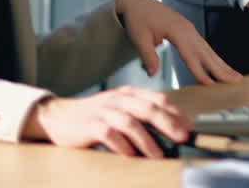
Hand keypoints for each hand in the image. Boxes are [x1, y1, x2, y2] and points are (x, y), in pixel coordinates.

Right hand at [21, 87, 189, 156]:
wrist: (58, 116)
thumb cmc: (94, 116)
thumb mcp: (119, 108)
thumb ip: (140, 115)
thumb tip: (170, 131)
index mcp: (128, 93)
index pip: (158, 98)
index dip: (176, 112)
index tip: (190, 127)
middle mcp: (117, 99)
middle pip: (148, 108)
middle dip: (168, 123)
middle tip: (183, 137)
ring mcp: (103, 111)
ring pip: (130, 122)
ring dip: (147, 140)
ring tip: (159, 154)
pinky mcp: (90, 125)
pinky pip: (109, 135)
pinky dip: (122, 146)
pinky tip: (130, 155)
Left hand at [116, 0, 241, 84]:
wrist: (137, 3)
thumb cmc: (137, 19)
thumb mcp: (138, 37)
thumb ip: (148, 56)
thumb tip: (153, 74)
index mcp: (176, 30)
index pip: (190, 55)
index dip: (200, 71)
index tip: (211, 84)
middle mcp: (187, 29)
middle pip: (206, 52)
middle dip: (222, 68)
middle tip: (237, 80)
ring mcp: (189, 29)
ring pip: (208, 50)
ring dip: (221, 64)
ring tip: (234, 76)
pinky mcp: (188, 31)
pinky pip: (203, 47)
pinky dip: (212, 58)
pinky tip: (218, 67)